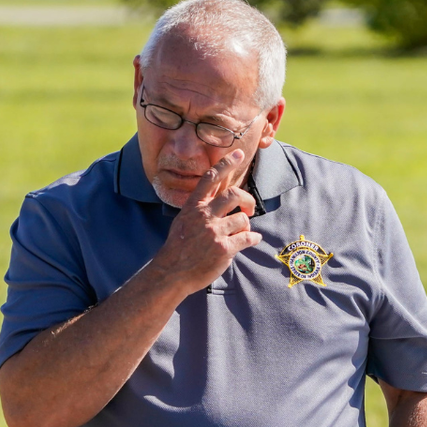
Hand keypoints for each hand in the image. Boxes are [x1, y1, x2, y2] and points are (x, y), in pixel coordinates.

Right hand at [150, 149, 261, 295]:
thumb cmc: (179, 247)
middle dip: (247, 199)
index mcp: (194, 207)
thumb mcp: (184, 221)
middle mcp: (204, 216)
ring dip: (246, 225)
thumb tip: (222, 198)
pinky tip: (252, 240)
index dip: (226, 164)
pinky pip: (248, 237)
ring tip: (241, 233)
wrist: (172, 272)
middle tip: (249, 208)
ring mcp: (214, 232)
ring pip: (243, 218)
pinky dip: (254, 238)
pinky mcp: (224, 248)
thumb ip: (201, 209)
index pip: (210, 178)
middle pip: (233, 194)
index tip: (239, 153)